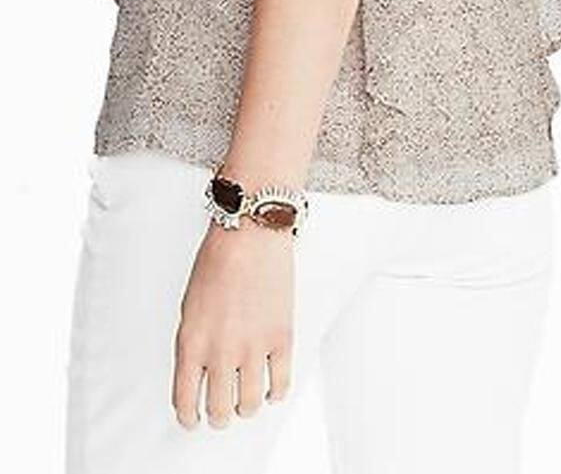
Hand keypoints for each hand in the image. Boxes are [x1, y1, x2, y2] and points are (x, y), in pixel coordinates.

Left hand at [173, 218, 294, 428]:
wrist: (250, 234)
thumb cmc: (217, 261)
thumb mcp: (189, 308)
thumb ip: (193, 344)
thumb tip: (198, 375)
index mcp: (192, 342)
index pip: (186, 401)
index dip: (190, 418)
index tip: (193, 420)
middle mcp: (222, 350)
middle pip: (220, 410)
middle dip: (219, 417)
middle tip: (222, 413)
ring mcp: (254, 347)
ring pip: (250, 405)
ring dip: (246, 408)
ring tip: (245, 402)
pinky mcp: (281, 338)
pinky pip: (280, 385)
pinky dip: (275, 394)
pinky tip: (271, 389)